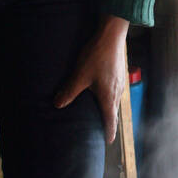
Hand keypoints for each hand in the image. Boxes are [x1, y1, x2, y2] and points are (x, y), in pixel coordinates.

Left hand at [53, 19, 126, 143]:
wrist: (112, 35)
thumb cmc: (97, 56)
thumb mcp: (80, 75)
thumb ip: (69, 91)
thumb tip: (58, 104)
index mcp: (108, 97)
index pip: (110, 120)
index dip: (109, 132)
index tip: (108, 142)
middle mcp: (117, 92)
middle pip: (113, 111)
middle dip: (108, 122)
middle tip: (102, 130)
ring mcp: (119, 82)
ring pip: (114, 100)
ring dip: (108, 108)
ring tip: (101, 112)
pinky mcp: (119, 73)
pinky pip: (115, 90)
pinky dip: (109, 96)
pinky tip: (102, 91)